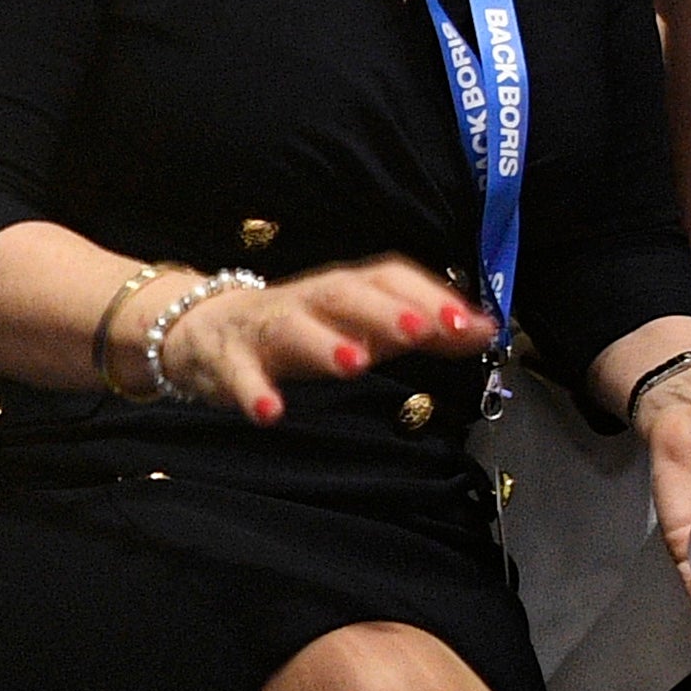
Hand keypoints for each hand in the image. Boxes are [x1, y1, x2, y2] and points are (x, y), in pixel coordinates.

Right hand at [159, 256, 493, 416]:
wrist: (201, 329)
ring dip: (324, 343)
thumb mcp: (361, 326)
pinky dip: (252, 392)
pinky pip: (237, 374)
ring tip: (354, 364)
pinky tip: (271, 413)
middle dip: (384, 312)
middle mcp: (307, 301)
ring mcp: (264, 329)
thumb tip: (489, 330)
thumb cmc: (299, 329)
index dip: (428, 296)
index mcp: (344, 291)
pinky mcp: (226, 361)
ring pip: (293, 328)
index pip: (388, 278)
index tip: (468, 324)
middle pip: (344, 294)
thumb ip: (424, 329)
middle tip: (420, 332)